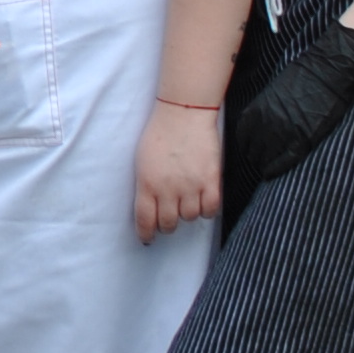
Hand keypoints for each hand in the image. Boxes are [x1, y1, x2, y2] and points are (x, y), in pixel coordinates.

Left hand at [133, 101, 221, 241]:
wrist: (184, 114)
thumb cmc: (160, 134)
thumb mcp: (142, 162)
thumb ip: (146, 186)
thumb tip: (149, 207)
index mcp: (147, 184)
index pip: (145, 220)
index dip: (146, 234)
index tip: (148, 238)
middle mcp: (168, 189)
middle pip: (169, 223)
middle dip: (167, 225)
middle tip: (169, 219)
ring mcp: (191, 185)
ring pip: (190, 217)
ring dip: (187, 214)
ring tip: (186, 202)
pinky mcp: (211, 180)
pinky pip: (211, 209)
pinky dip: (207, 210)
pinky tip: (203, 203)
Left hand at [226, 23, 353, 193]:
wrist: (329, 70)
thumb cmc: (305, 75)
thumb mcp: (275, 90)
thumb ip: (265, 108)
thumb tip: (262, 122)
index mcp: (258, 109)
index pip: (243, 136)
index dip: (247, 144)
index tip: (251, 148)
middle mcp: (268, 123)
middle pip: (253, 150)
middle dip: (255, 156)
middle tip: (260, 161)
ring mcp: (285, 132)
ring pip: (266, 157)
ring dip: (264, 164)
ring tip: (266, 168)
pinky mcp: (304, 138)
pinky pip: (285, 160)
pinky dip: (277, 168)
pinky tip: (272, 173)